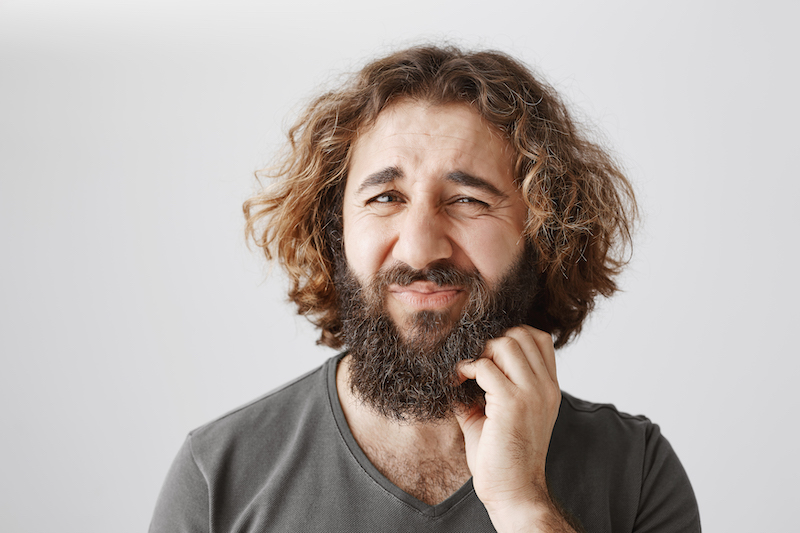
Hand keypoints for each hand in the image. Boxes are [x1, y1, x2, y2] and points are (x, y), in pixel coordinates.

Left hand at [456, 326, 570, 531]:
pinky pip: (485, 367)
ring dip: (480, 352)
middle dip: (492, 341)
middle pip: (522, 334)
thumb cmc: (503, 456)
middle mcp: (546, 387)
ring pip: (506, 343)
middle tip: (475, 364)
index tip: (487, 356)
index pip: (539, 338)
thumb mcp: (499, 412)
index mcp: (548, 388)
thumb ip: (488, 385)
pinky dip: (466, 368)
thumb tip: (460, 363)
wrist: (513, 491)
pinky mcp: (511, 403)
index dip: (511, 336)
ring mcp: (532, 393)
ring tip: (466, 373)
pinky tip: (457, 382)